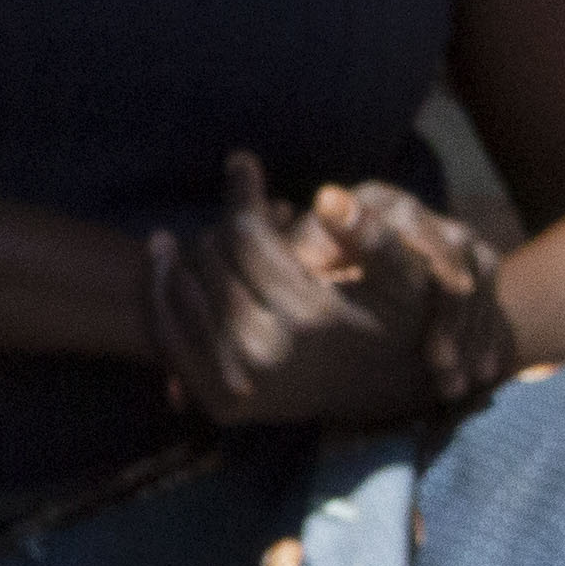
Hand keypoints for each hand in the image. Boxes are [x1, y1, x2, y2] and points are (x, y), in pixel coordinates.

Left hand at [145, 152, 483, 428]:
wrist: (376, 394)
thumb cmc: (389, 322)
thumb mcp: (403, 281)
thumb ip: (372, 236)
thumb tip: (328, 196)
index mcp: (312, 317)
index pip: (249, 237)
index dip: (244, 192)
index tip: (241, 161)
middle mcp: (270, 353)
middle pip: (212, 261)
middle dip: (221, 229)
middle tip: (232, 215)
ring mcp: (239, 383)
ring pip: (183, 294)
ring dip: (174, 260)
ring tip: (169, 237)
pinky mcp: (218, 404)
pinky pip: (170, 337)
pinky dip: (161, 298)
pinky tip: (164, 267)